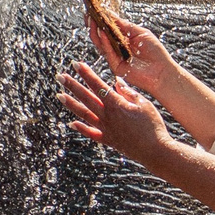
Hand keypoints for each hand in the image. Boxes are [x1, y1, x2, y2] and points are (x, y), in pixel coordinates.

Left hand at [58, 63, 172, 163]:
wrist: (155, 151)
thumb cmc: (153, 126)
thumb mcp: (144, 104)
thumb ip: (128, 92)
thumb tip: (116, 82)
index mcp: (116, 104)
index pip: (97, 85)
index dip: (86, 74)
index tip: (76, 64)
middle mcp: (107, 116)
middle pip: (86, 98)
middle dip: (72, 85)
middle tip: (60, 76)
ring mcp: (106, 129)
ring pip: (84, 114)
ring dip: (71, 104)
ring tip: (59, 95)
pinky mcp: (109, 140)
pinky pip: (91, 133)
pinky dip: (81, 128)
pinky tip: (71, 123)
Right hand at [89, 14, 177, 98]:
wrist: (162, 72)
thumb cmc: (155, 52)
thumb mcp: (139, 32)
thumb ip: (124, 24)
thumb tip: (109, 13)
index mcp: (122, 39)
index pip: (107, 28)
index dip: (100, 19)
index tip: (93, 8)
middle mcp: (116, 48)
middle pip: (100, 35)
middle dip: (93, 24)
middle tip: (88, 13)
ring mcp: (114, 58)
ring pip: (101, 44)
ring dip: (96, 31)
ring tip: (92, 20)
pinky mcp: (115, 66)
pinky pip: (108, 53)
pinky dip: (105, 43)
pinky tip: (103, 33)